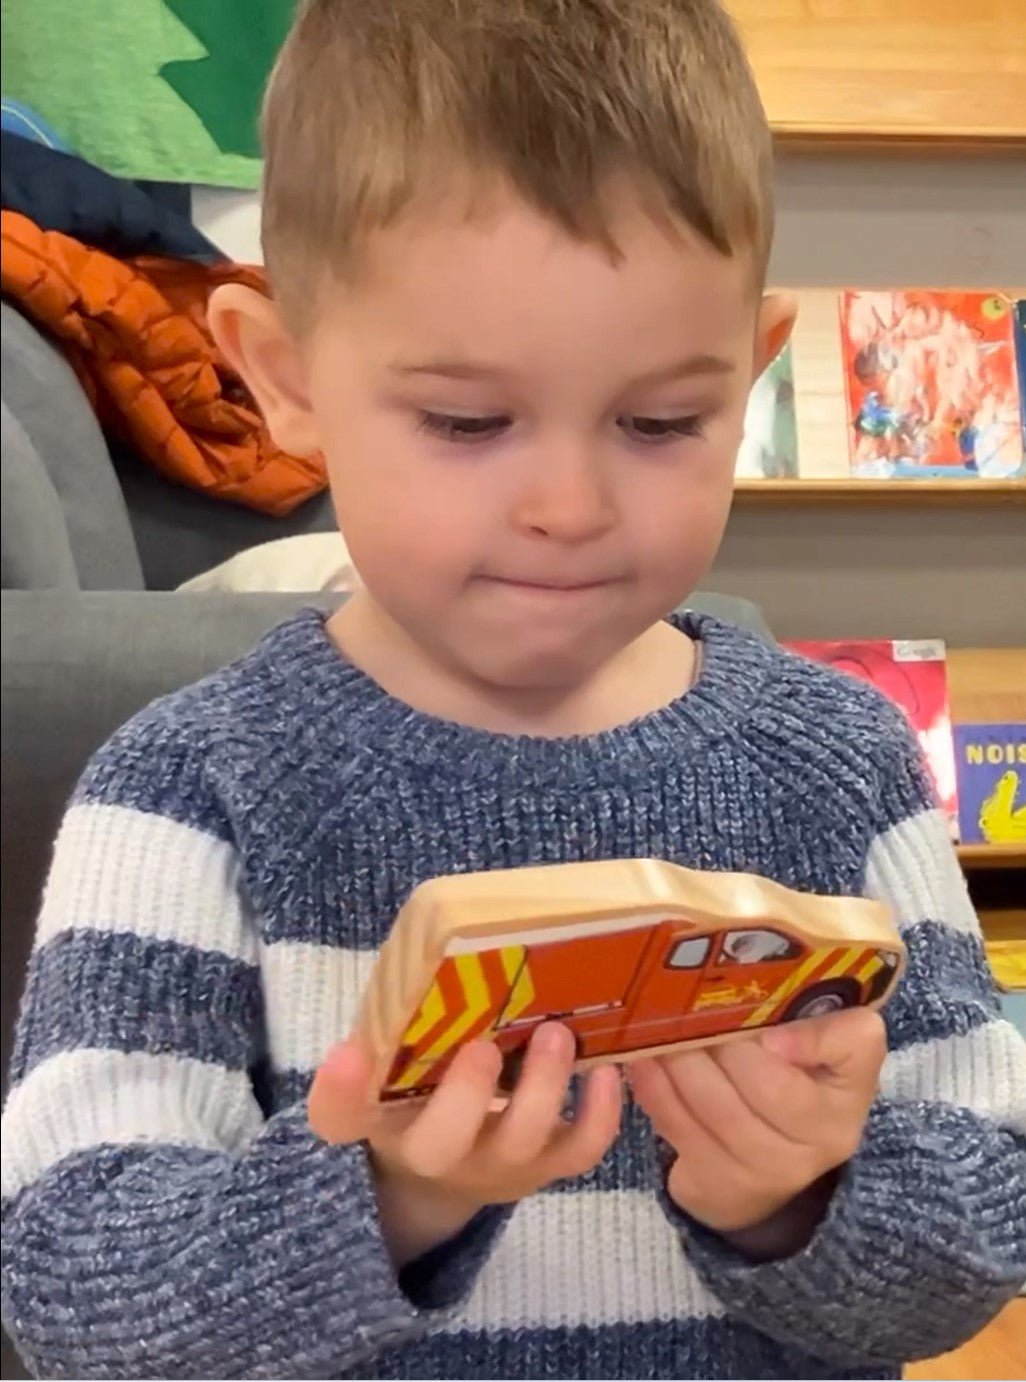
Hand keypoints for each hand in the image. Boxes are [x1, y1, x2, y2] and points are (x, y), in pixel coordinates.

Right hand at [309, 1022, 621, 1266]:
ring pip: (521, 1144)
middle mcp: (436, 1154)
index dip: (339, 1090)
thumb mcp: (377, 1081)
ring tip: (556, 1035)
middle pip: (442, 1143)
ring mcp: (498, 1164)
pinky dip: (601, 1114)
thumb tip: (353, 1042)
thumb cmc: (414, 1099)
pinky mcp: (547, 1164)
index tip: (347, 1052)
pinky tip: (608, 1069)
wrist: (447, 1168)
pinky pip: (580, 1151)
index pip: (341, 1116)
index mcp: (382, 1121)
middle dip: (464, 1095)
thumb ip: (368, 1054)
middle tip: (483, 1043)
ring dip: (542, 1090)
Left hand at [628, 1008, 885, 1249]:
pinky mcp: (721, 1185)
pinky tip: (638, 1060)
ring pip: (715, 1108)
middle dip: (717, 1039)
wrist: (772, 1162)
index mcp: (849, 1093)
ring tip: (651, 1026)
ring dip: (678, 1061)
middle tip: (682, 1001)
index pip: (844, 1053)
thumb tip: (774, 1032)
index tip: (766, 1023)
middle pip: (765, 1085)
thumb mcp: (825, 1051)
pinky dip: (654, 1089)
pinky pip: (680, 1130)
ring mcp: (770, 1171)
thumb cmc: (796, 1082)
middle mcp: (821, 1140)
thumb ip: (819, 1023)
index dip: (808, 1039)